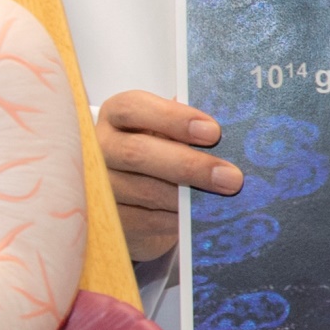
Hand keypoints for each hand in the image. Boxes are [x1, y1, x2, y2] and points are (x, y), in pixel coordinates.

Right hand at [96, 90, 241, 262]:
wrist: (133, 195)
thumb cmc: (158, 151)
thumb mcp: (168, 132)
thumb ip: (188, 127)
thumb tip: (228, 136)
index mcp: (116, 115)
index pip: (135, 108)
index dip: (174, 118)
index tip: (213, 132)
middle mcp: (100, 148)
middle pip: (138, 153)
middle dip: (189, 165)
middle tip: (230, 177)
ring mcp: (100, 186)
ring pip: (145, 191)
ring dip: (188, 197)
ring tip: (223, 199)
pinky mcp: (110, 220)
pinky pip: (146, 220)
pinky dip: (178, 219)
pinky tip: (201, 216)